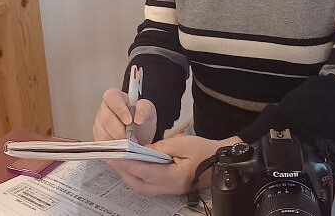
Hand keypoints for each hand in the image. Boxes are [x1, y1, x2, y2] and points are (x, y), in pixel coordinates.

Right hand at [92, 88, 156, 144]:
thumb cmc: (141, 122)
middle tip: (132, 137)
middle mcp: (104, 110)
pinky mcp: (98, 140)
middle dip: (120, 131)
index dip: (120, 109)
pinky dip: (113, 149)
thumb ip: (144, 109)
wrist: (141, 139)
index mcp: (115, 97)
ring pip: (103, 133)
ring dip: (118, 141)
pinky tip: (122, 149)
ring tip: (129, 145)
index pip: (111, 97)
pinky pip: (101, 145)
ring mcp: (99, 125)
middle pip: (106, 118)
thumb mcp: (148, 111)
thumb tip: (138, 117)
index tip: (129, 121)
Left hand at [108, 134, 240, 194]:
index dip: (127, 164)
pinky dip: (138, 176)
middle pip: (139, 184)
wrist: (222, 162)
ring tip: (119, 161)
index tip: (114, 155)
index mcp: (174, 177)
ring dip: (129, 175)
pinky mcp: (170, 187)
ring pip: (142, 187)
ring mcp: (170, 190)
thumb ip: (160, 146)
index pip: (144, 172)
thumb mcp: (182, 143)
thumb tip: (140, 149)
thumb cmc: (205, 150)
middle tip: (111, 157)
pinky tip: (133, 165)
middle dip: (123, 172)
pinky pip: (149, 185)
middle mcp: (170, 188)